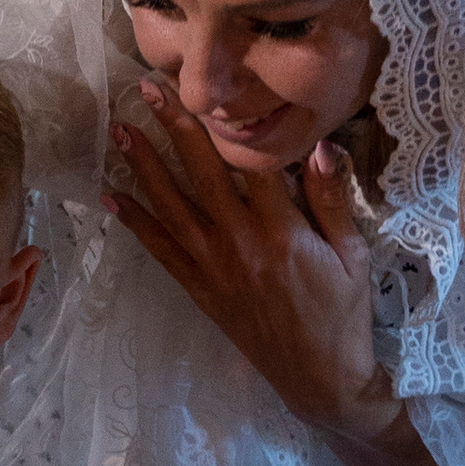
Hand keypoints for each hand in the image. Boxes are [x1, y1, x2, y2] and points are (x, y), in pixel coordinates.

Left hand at [105, 93, 387, 440]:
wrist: (319, 378)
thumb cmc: (343, 314)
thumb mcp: (353, 255)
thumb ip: (332, 200)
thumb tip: (319, 145)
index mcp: (281, 230)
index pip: (249, 163)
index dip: (224, 123)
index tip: (204, 86)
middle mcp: (239, 243)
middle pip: (201, 174)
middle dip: (173, 129)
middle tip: (145, 90)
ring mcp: (214, 267)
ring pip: (172, 207)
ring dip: (143, 168)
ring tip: (119, 131)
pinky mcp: (200, 289)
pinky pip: (160, 250)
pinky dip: (135, 223)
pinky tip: (111, 197)